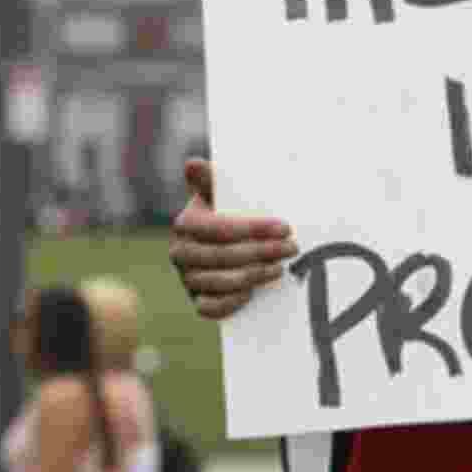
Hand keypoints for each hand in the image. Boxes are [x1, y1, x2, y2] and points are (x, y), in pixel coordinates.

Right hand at [168, 157, 299, 320]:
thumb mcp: (218, 191)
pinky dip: (230, 302)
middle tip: (291, 247)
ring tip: (280, 267)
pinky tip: (251, 292)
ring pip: (220, 282)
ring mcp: (186, 278)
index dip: (254, 229)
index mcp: (185, 223)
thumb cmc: (223, 210)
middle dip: (262, 251)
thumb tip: (192, 163)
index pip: (221, 228)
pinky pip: (209, 308)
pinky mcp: (195, 299)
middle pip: (223, 256)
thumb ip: (210, 178)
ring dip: (254, 276)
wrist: (217, 240)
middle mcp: (180, 252)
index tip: (284, 227)